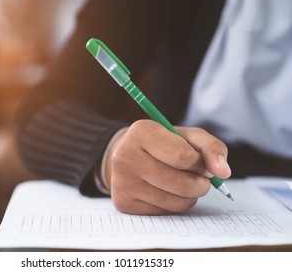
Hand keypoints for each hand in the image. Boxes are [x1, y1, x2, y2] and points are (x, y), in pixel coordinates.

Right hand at [103, 120, 230, 214]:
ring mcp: (122, 182)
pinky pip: (165, 213)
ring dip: (190, 196)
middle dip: (200, 183)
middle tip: (198, 177)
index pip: (183, 156)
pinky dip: (174, 205)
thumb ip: (211, 147)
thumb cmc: (163, 144)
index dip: (200, 163)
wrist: (129, 155)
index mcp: (141, 132)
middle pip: (182, 183)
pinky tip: (166, 192)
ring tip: (181, 183)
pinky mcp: (123, 203)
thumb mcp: (187, 136)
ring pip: (176, 202)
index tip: (200, 162)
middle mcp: (125, 156)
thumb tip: (223, 172)